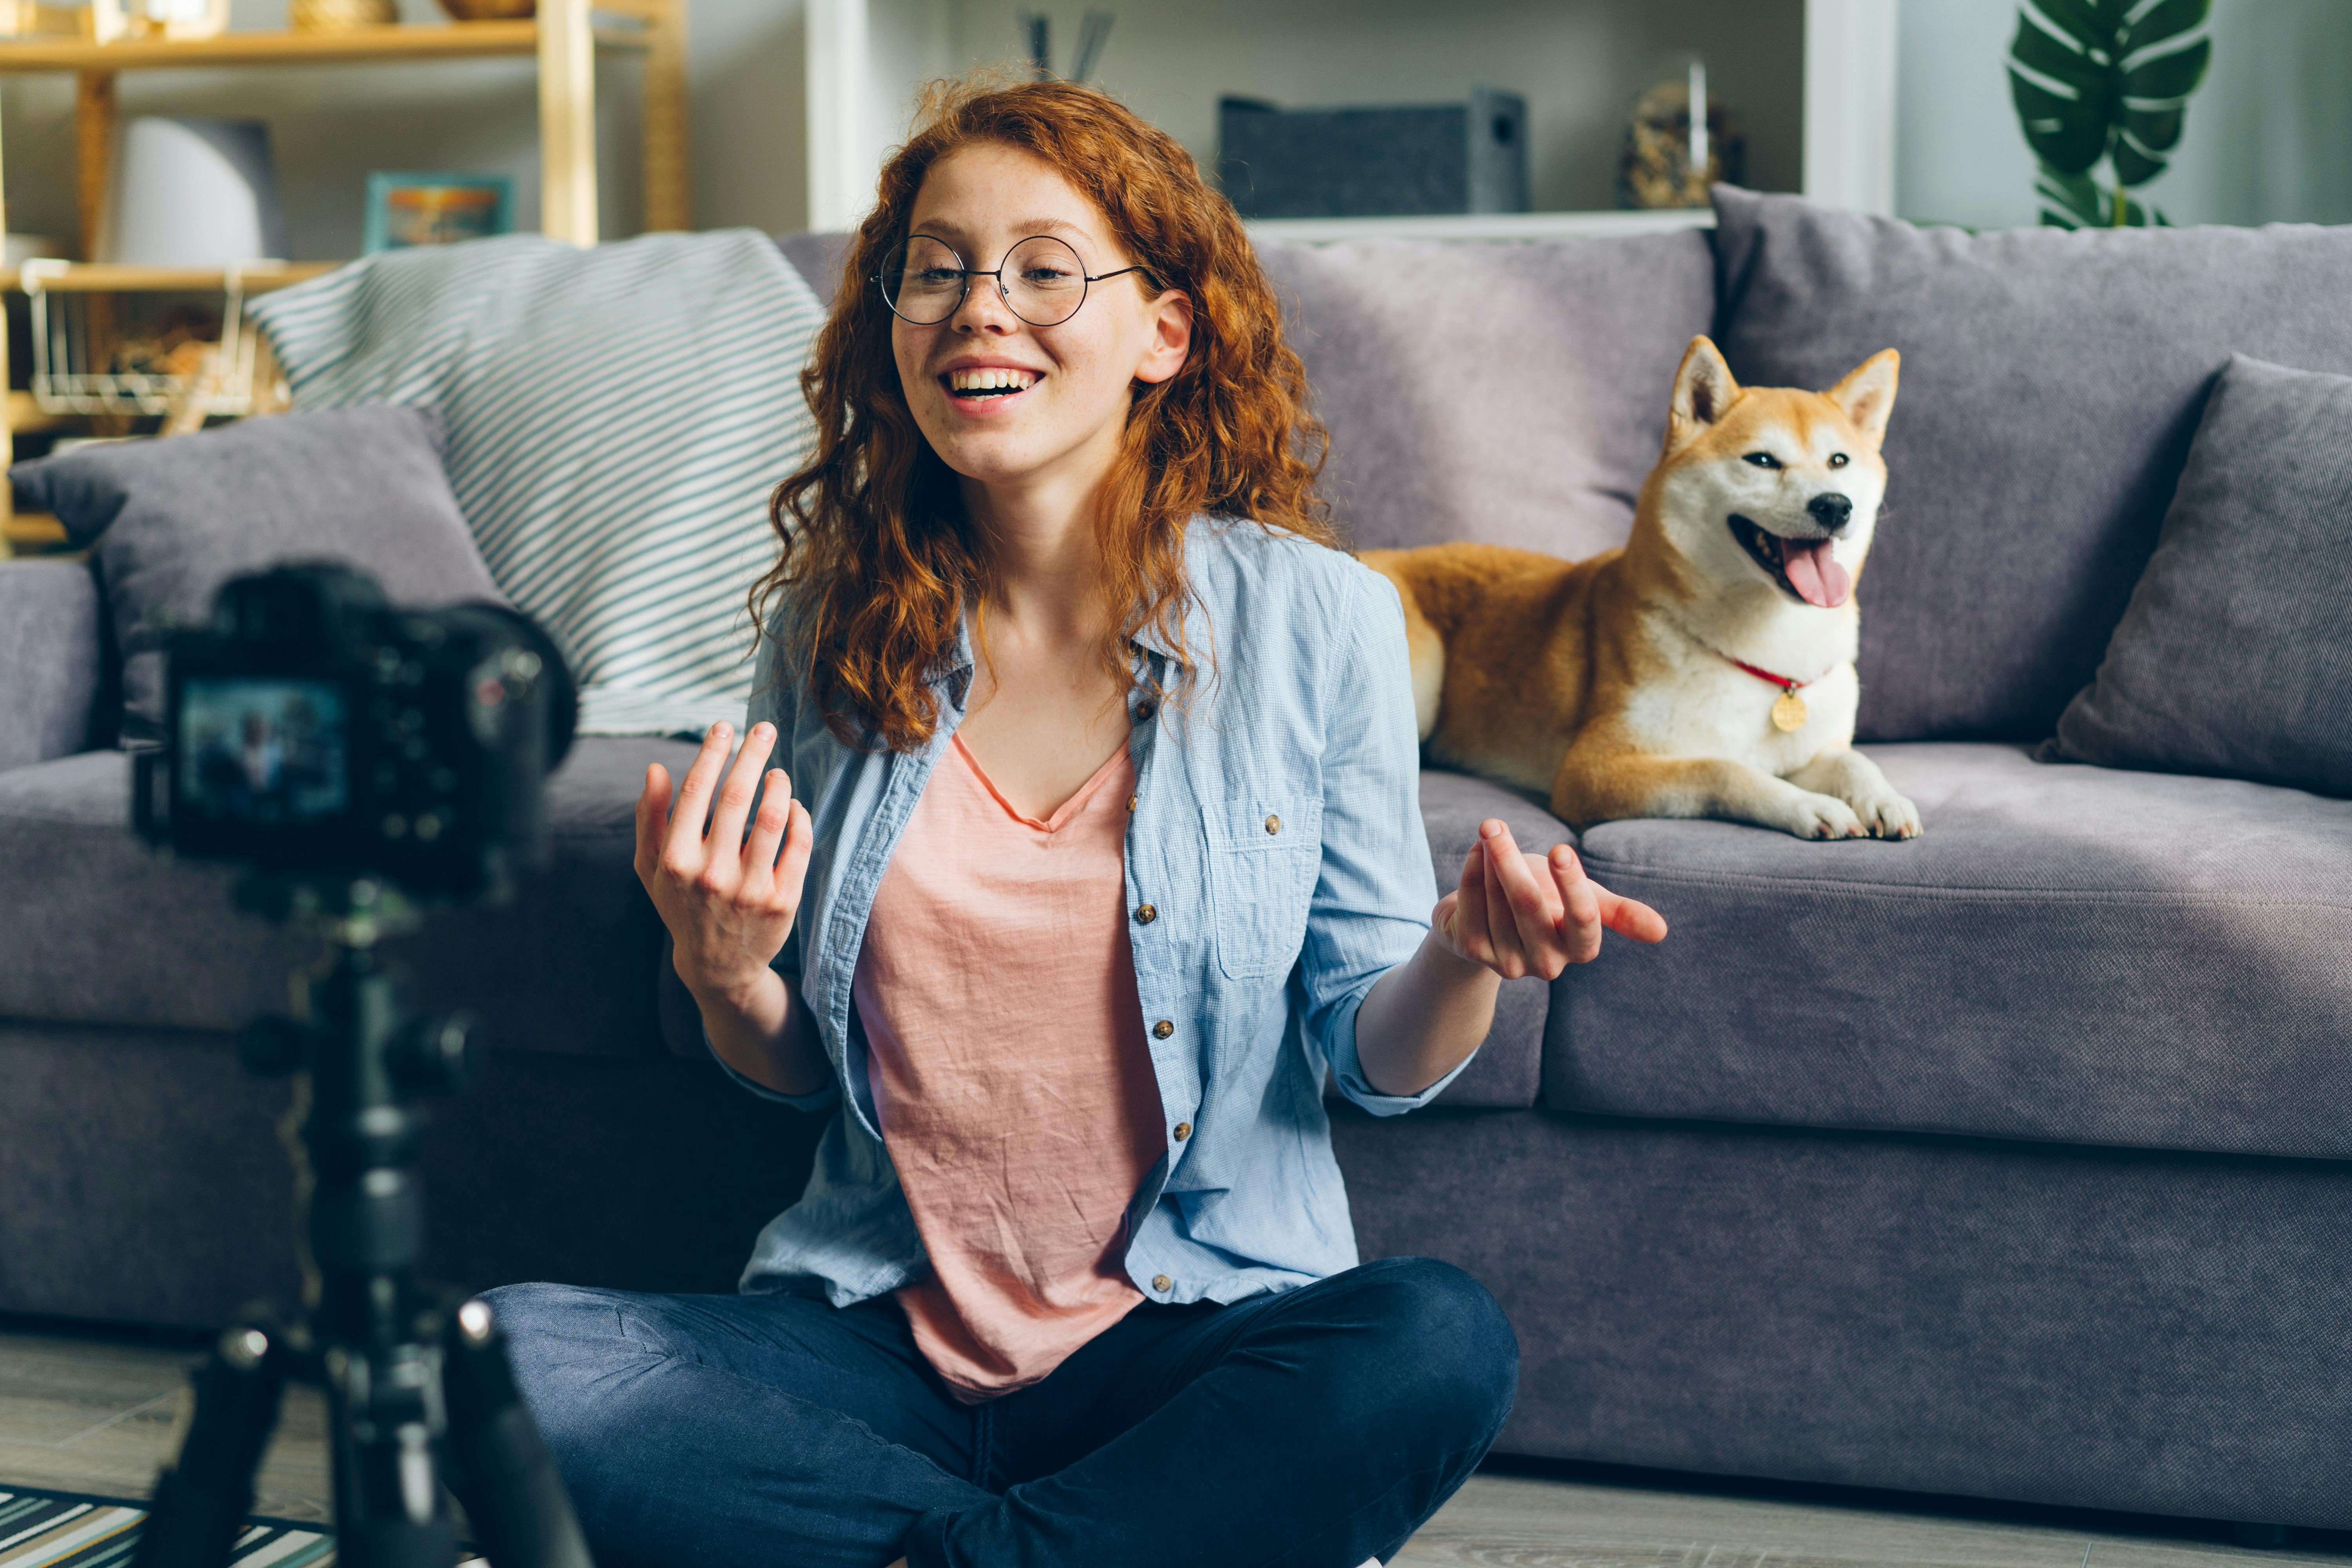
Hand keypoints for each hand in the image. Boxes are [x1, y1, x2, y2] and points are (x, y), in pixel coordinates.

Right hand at [634, 720, 814, 1004]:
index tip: (724, 726)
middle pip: (738, 796)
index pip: (696, 791)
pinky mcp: (783, 901)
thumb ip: (649, 818)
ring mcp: (750, 889)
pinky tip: (793, 804)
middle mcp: (712, 874)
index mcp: (675, 860)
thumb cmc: (681, 904)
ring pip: (772, 817)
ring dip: (778, 784)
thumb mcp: (651, 867)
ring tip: (777, 771)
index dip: (712, 752)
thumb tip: (654, 768)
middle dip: (752, 753)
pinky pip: (798, 845)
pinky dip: (799, 816)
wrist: (718, 965)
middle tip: (763, 728)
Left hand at [1432, 819, 1666, 979]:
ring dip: (1489, 862)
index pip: (1584, 920)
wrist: (1495, 918)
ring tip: (1489, 834)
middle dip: (1510, 860)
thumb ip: (1619, 912)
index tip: (1560, 850)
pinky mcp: (1475, 953)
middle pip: (1530, 907)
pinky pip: (1471, 908)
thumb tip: (1662, 931)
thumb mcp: (1587, 901)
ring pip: (1497, 904)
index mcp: (1580, 948)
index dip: (1572, 885)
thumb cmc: (1549, 902)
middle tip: (1495, 824)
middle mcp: (1547, 963)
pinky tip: (1476, 851)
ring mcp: (1509, 962)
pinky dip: (1470, 874)